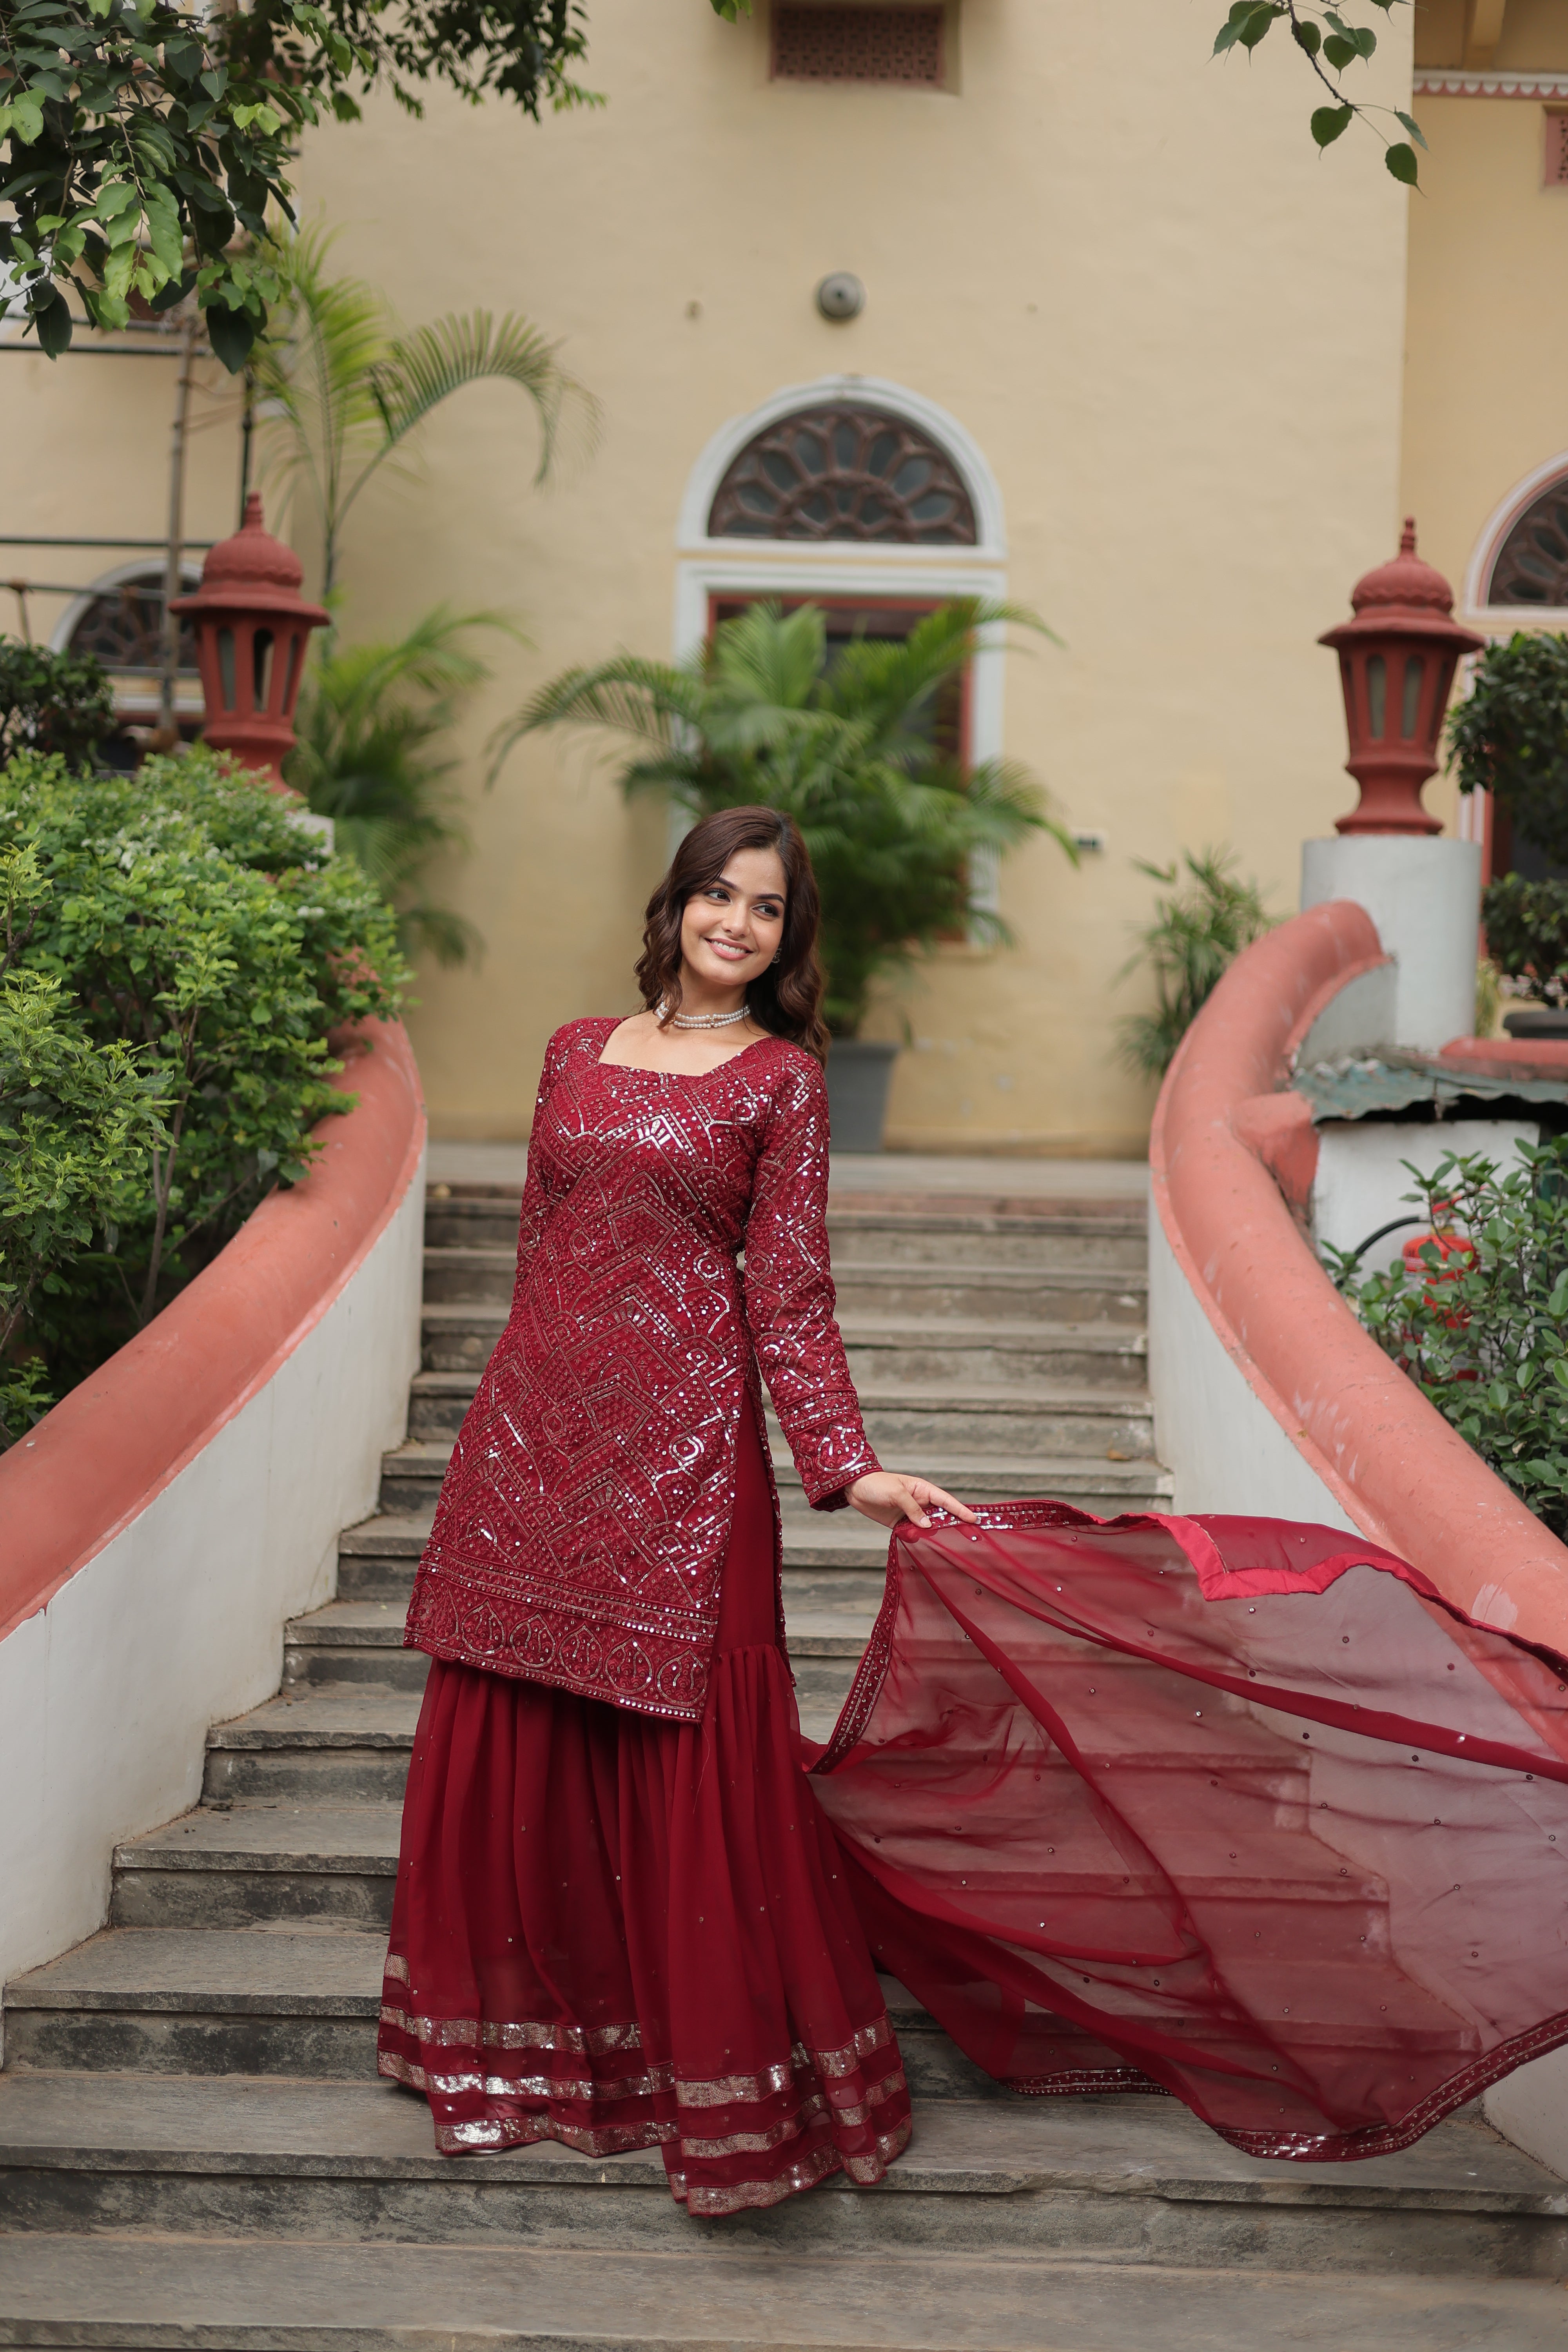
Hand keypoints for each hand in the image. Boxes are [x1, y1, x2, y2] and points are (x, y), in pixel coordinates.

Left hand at [846, 1471, 978, 1530]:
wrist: (855, 1488)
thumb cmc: (877, 1484)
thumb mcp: (896, 1493)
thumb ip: (912, 1509)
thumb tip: (927, 1525)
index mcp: (922, 1489)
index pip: (946, 1500)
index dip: (960, 1509)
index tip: (973, 1518)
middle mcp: (919, 1502)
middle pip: (940, 1515)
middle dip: (952, 1524)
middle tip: (968, 1535)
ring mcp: (910, 1513)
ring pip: (927, 1526)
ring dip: (932, 1533)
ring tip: (942, 1540)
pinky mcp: (899, 1523)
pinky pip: (912, 1533)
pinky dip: (916, 1538)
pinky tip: (919, 1542)